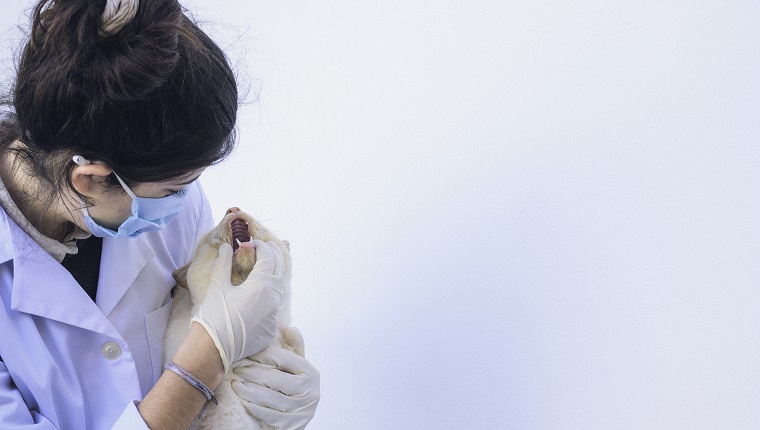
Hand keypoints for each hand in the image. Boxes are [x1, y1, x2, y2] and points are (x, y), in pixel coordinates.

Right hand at [191, 241, 283, 371]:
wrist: (214, 349)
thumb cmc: (214, 315)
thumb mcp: (218, 285)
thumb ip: (223, 263)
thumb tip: (226, 247)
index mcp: (262, 284)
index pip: (268, 257)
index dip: (261, 246)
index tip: (252, 242)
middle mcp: (274, 298)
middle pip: (279, 269)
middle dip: (274, 255)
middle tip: (267, 246)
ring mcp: (275, 314)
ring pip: (280, 287)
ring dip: (275, 273)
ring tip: (268, 265)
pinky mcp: (271, 327)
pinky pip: (276, 305)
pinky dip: (272, 293)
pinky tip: (264, 292)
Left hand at [232, 344, 320, 429]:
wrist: (301, 414)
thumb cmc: (295, 385)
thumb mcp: (298, 366)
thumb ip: (295, 346)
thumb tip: (288, 329)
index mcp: (310, 372)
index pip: (284, 359)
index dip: (264, 354)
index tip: (248, 351)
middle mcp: (309, 391)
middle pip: (275, 379)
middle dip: (253, 373)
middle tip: (238, 369)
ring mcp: (302, 410)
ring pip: (271, 398)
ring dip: (250, 391)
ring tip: (236, 385)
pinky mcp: (294, 425)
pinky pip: (271, 415)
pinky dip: (256, 408)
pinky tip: (245, 402)